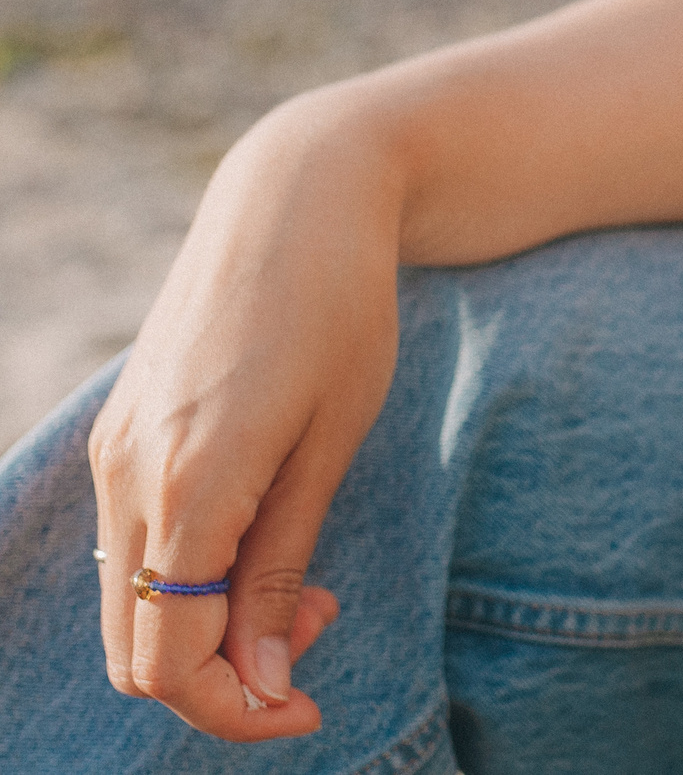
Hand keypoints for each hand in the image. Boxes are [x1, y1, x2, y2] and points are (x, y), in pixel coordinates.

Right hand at [87, 92, 403, 740]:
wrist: (297, 196)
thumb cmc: (342, 310)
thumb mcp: (334, 442)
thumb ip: (284, 565)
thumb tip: (263, 678)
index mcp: (190, 485)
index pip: (173, 660)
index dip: (237, 710)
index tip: (309, 708)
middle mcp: (130, 476)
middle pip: (139, 647)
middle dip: (225, 678)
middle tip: (320, 629)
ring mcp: (115, 453)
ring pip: (132, 602)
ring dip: (209, 627)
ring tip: (308, 586)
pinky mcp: (122, 433)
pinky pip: (134, 546)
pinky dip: (189, 578)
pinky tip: (265, 540)